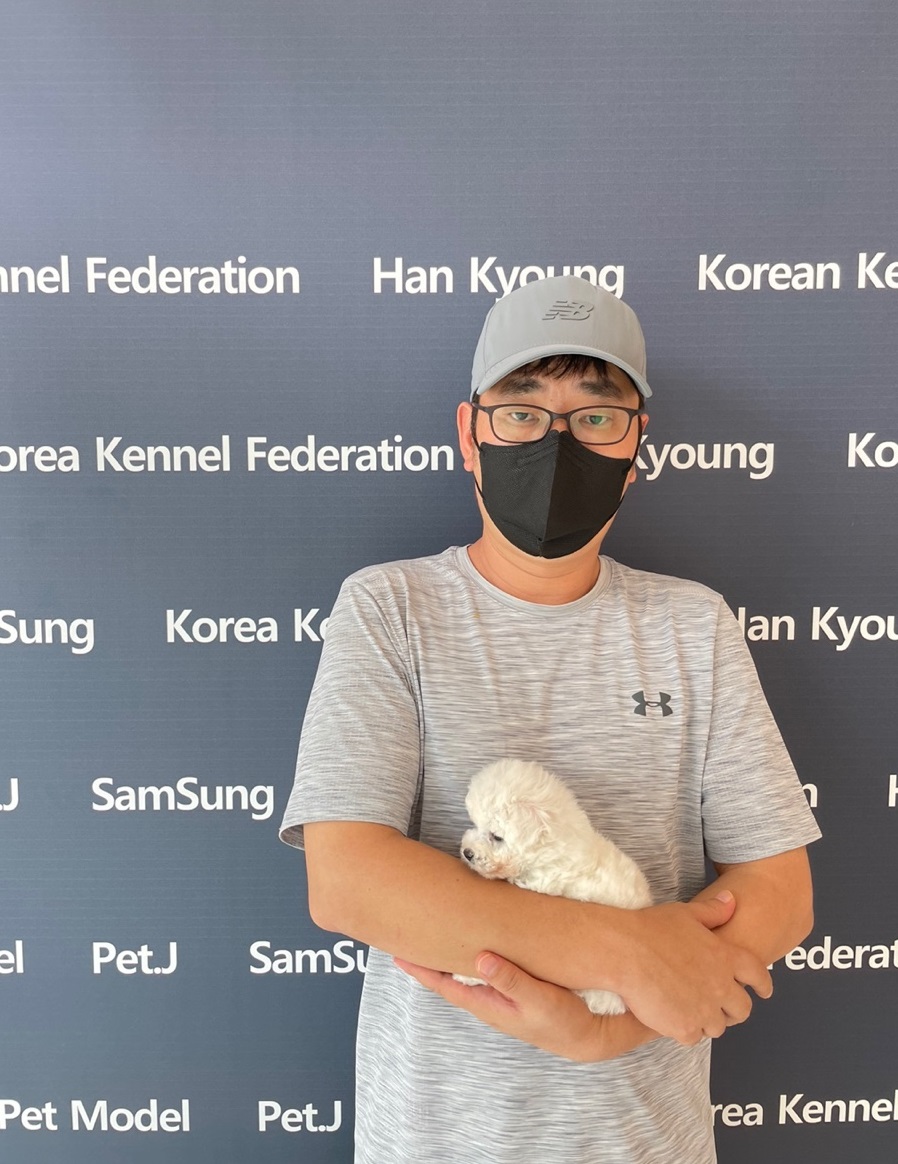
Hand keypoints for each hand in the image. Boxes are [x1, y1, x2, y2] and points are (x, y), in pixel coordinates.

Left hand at [394, 952, 654, 1061]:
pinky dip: (468, 958)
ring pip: (464, 975)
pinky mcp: (514, 990)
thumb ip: (510, 979)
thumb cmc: (565, 1020)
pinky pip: (482, 971)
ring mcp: (501, 996)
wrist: (592, 1035)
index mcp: (488, 1003)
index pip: (445, 986)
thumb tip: (479, 956)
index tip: (397, 953)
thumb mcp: (540, 1000)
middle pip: (449, 979)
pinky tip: (471, 946)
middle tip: (405, 938)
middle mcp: (489, 1000)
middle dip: (428, 962)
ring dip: (446, 960)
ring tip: (430, 939)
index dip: (422, 970)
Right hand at [619, 891, 772, 1045]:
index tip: (764, 990)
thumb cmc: (651, 928)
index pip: (758, 974)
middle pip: (742, 1008)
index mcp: (725, 957)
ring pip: (718, 1026)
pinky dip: (687, 1030)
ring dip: (709, 1020)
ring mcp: (704, 1011)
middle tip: (720, 1005)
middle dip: (734, 1008)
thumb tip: (731, 900)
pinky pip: (694, 1037)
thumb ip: (713, 911)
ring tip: (692, 1010)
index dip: (763, 984)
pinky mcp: (685, 1028)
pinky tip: (673, 1017)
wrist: (624, 952)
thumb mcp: (686, 913)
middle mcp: (721, 987)